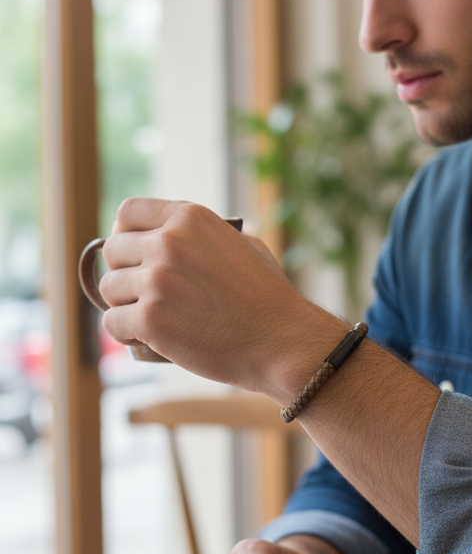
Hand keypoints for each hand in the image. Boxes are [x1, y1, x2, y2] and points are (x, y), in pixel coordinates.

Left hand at [99, 198, 344, 397]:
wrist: (281, 341)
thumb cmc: (267, 297)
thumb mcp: (242, 244)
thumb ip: (203, 236)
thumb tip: (168, 237)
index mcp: (190, 217)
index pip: (128, 212)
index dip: (124, 233)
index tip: (132, 254)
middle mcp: (169, 242)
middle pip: (112, 250)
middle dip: (125, 273)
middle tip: (144, 294)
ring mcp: (157, 280)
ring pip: (109, 289)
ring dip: (124, 305)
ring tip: (150, 319)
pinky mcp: (150, 319)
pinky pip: (113, 323)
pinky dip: (126, 334)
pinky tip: (146, 339)